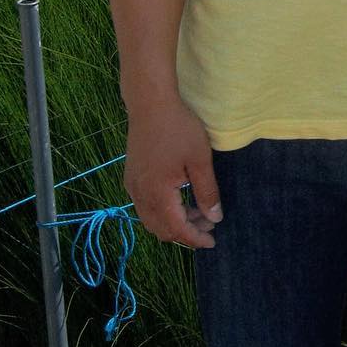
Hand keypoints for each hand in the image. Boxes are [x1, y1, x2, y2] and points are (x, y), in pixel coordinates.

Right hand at [123, 97, 221, 248]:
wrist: (151, 105)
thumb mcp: (199, 160)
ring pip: (151, 219)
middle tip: (209, 225)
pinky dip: (164, 211)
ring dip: (174, 222)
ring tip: (199, 212)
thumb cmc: (179, 129)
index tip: (212, 241)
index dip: (195, 238)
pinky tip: (181, 200)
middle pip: (161, 229)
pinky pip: (145, 206)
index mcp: (157, 194)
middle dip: (185, 232)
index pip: (176, 229)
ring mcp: (132, 187)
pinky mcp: (131, 178)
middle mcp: (139, 195)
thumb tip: (214, 218)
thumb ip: (206, 192)